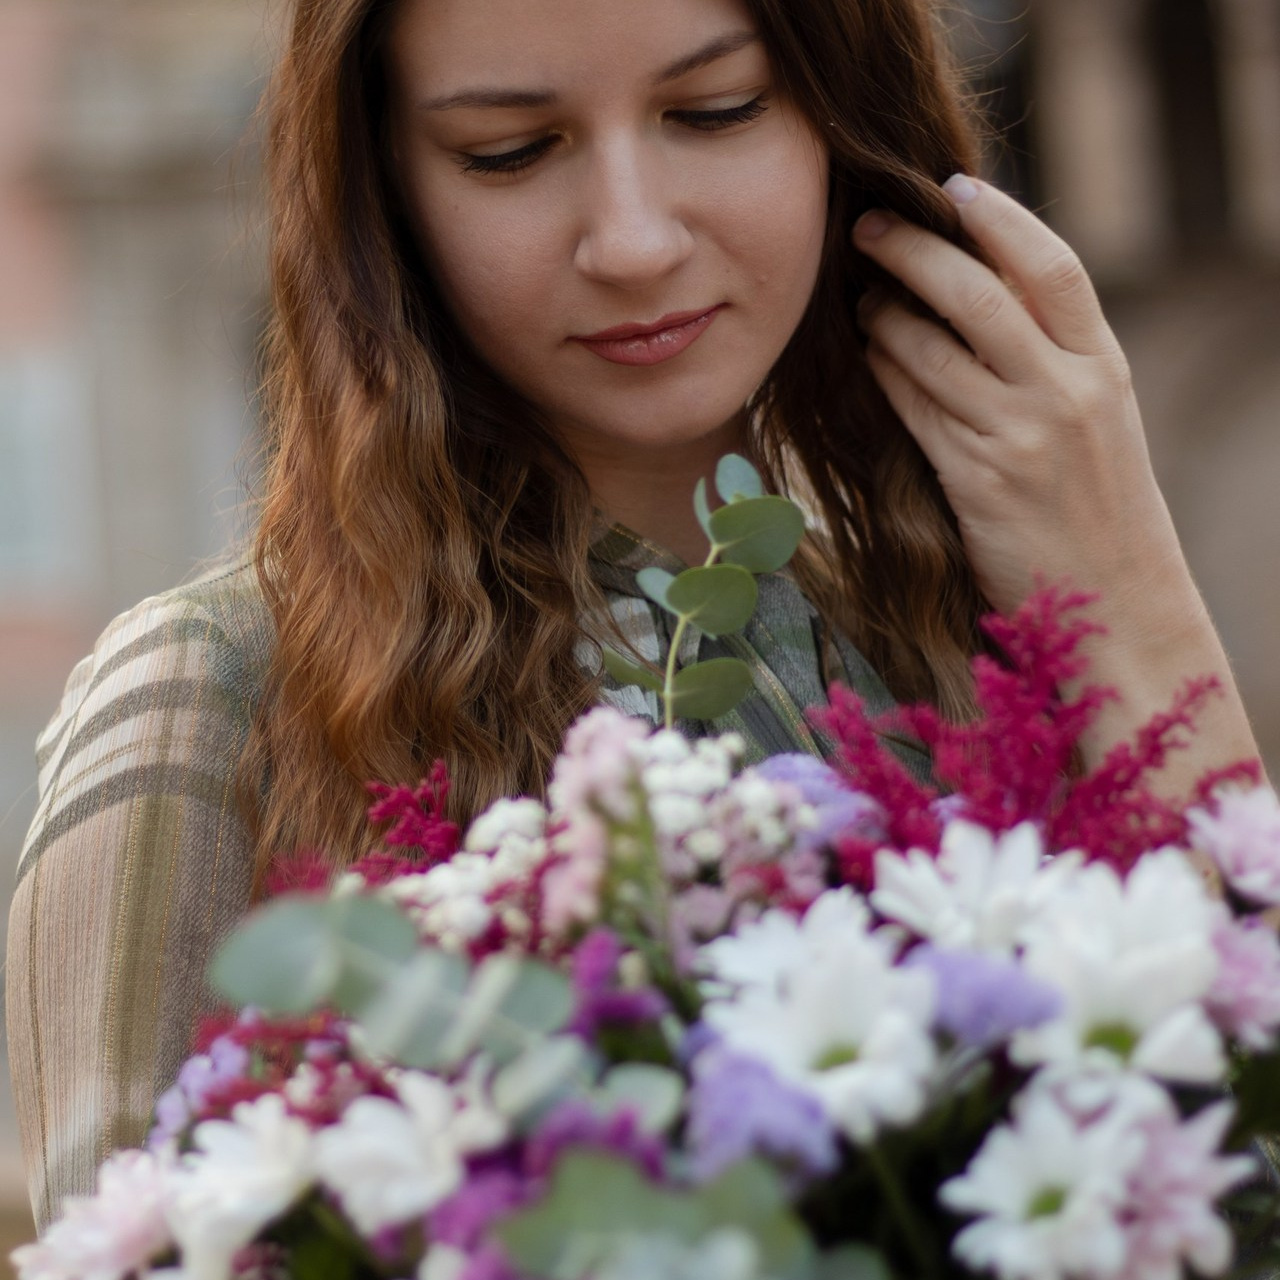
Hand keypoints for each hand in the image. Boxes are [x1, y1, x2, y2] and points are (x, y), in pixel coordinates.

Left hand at [852, 174, 1176, 617]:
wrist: (1115, 599)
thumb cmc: (1096, 504)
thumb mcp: (1099, 418)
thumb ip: (1053, 356)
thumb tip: (983, 288)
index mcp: (1104, 366)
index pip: (1052, 268)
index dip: (1000, 219)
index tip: (952, 185)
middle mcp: (1065, 393)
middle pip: (978, 296)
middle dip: (914, 251)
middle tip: (867, 226)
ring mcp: (1019, 437)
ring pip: (931, 351)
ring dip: (885, 315)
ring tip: (860, 297)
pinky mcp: (975, 480)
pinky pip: (914, 409)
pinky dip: (884, 373)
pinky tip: (865, 355)